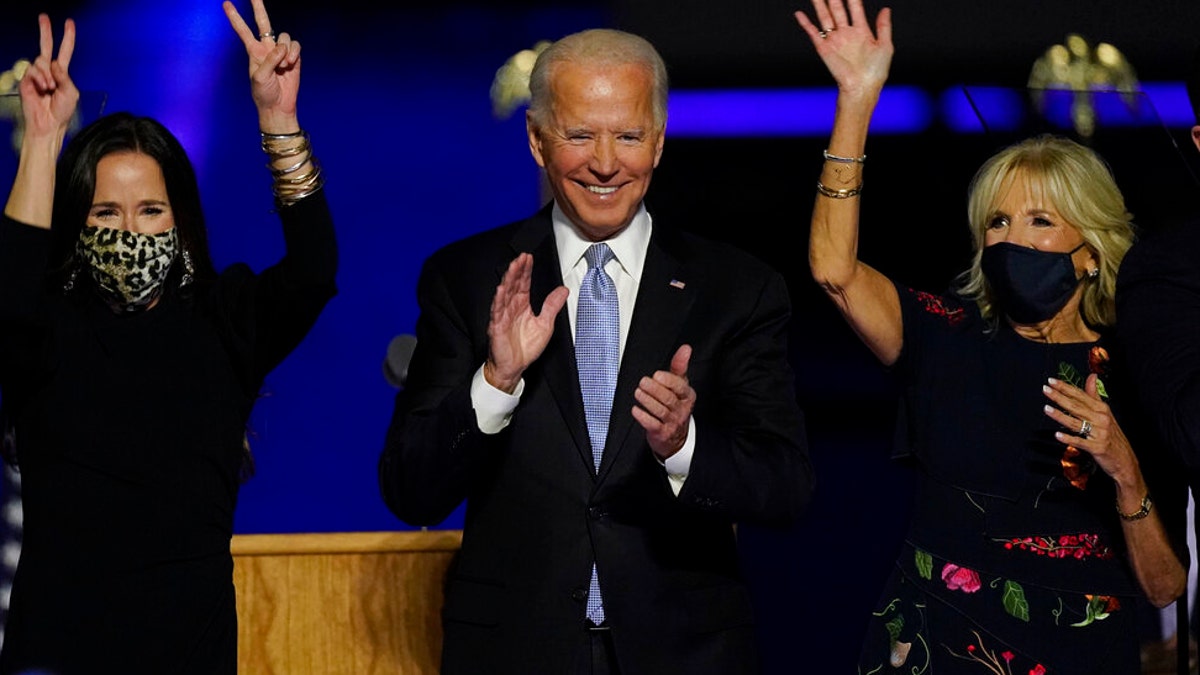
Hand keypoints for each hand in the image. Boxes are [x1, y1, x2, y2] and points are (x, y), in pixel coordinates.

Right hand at [19, 13, 77, 139]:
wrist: (49, 124)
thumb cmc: (62, 111)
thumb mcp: (71, 93)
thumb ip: (65, 77)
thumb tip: (53, 64)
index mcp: (61, 73)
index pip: (64, 51)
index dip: (67, 37)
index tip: (69, 23)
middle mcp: (48, 71)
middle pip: (46, 46)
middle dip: (46, 31)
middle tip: (44, 16)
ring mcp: (37, 75)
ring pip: (41, 62)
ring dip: (48, 75)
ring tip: (50, 89)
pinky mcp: (27, 80)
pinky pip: (33, 71)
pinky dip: (40, 79)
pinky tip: (43, 89)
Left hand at [223, 0, 300, 131]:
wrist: (278, 106)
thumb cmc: (264, 93)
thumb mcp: (259, 76)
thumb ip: (269, 59)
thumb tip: (281, 47)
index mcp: (253, 52)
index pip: (242, 30)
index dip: (234, 17)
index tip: (226, 3)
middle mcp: (267, 48)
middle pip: (263, 22)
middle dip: (258, 7)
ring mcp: (281, 52)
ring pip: (285, 37)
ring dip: (286, 50)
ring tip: (284, 65)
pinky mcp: (294, 58)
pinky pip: (296, 46)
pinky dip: (294, 53)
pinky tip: (290, 64)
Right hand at [485, 253, 567, 392]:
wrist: (514, 367)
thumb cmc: (525, 347)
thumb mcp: (545, 324)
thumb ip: (552, 306)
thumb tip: (563, 290)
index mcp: (522, 306)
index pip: (523, 283)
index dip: (526, 270)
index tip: (528, 257)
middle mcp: (511, 308)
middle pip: (513, 285)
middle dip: (517, 270)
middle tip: (522, 257)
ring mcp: (503, 316)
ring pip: (504, 294)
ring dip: (508, 280)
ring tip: (512, 268)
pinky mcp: (497, 327)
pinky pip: (497, 312)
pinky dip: (499, 301)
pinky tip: (501, 290)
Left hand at [633, 344, 695, 460]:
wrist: (676, 437)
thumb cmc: (676, 406)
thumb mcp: (680, 386)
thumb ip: (680, 367)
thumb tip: (686, 348)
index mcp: (687, 396)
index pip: (680, 387)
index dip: (668, 381)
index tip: (657, 375)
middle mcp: (681, 409)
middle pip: (669, 399)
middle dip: (655, 389)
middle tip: (643, 382)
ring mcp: (672, 422)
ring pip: (661, 411)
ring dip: (648, 401)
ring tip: (638, 392)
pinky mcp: (662, 433)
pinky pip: (653, 425)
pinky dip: (643, 417)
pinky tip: (635, 410)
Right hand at [793, 0, 892, 97]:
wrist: (862, 88)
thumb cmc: (876, 71)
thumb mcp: (885, 46)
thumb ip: (884, 26)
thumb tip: (886, 9)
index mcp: (861, 31)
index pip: (855, 7)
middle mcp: (846, 33)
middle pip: (837, 8)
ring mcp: (834, 40)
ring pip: (825, 16)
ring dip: (819, 4)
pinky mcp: (824, 49)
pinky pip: (813, 33)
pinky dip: (806, 23)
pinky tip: (799, 13)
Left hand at [1043, 373, 1136, 482]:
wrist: (1125, 459)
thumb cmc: (1112, 434)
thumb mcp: (1105, 413)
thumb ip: (1095, 395)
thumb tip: (1092, 376)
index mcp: (1102, 409)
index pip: (1081, 395)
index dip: (1066, 387)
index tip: (1051, 380)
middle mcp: (1101, 419)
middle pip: (1076, 406)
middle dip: (1060, 397)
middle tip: (1045, 389)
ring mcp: (1100, 433)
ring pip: (1076, 422)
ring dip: (1060, 416)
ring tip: (1046, 408)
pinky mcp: (1097, 448)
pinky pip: (1080, 442)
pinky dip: (1069, 438)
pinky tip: (1057, 435)